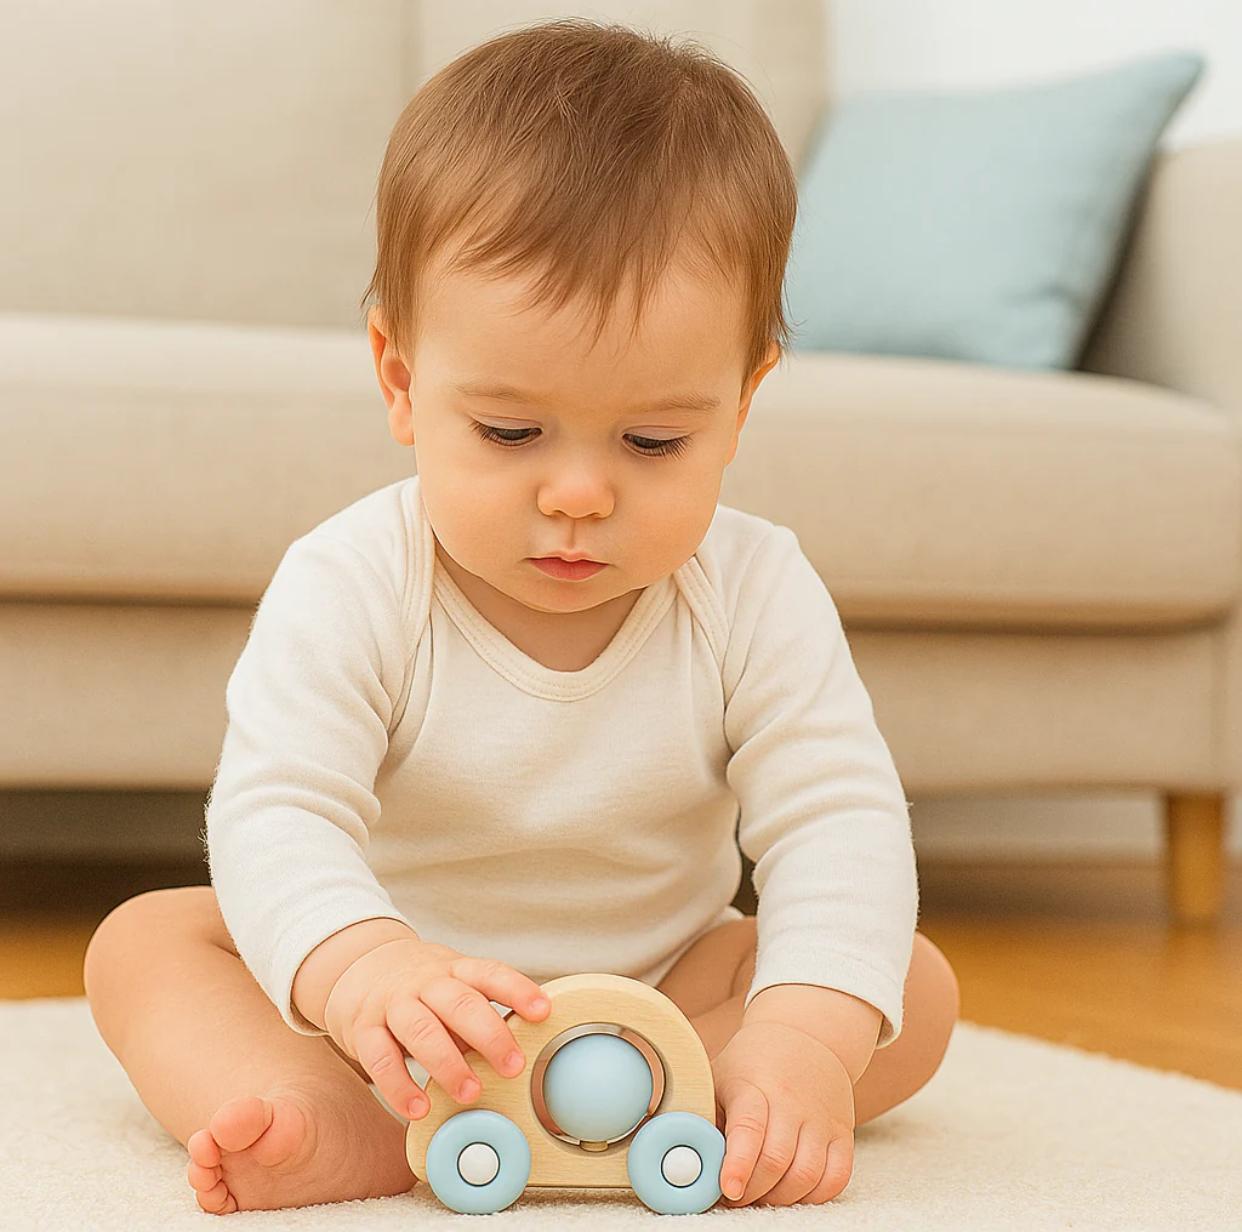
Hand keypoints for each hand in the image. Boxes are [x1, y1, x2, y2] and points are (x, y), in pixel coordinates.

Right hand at [322, 937, 550, 1120]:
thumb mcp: (454, 988)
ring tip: (471, 1092)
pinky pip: (379, 1059)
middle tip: (513, 1066)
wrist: (364, 969)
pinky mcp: (363, 1030)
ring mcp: (393, 1004)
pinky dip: (399, 1087)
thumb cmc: (424, 989)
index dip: (518, 990)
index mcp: (455, 970)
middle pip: (459, 1003)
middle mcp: (425, 983)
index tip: (543, 1011)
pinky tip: (418, 1109)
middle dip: (489, 1035)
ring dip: (448, 1064)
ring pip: (420, 1030)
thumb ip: (481, 1015)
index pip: (490, 974)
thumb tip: (519, 1052)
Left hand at [710, 1020, 855, 1207]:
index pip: (749, 1127)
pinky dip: (814, 1196)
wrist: (805, 1034)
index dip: (738, 1164)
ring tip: (761, 1193)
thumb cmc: (753, 1063)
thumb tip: (687, 1161)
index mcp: (753, 1085)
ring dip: (780, 1198)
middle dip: (752, 1191)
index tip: (728, 1189)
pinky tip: (792, 1190)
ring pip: (806, 1175)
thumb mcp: (720, 1078)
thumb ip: (704, 1117)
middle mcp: (791, 1102)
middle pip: (776, 1161)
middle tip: (734, 1196)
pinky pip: (836, 1178)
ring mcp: (820, 1118)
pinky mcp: (841, 1132)